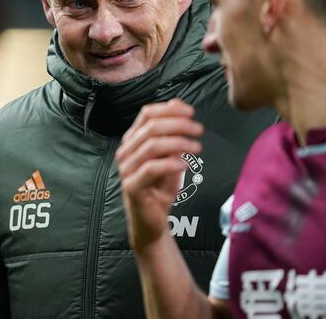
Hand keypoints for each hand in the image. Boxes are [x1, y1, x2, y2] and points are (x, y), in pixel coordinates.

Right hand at [116, 98, 203, 251]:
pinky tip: (185, 165)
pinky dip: (170, 163)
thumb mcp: (170, 155)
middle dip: (178, 125)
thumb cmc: (160, 187)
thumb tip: (178, 103)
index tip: (191, 113)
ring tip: (197, 147)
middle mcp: (126, 151)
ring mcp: (126, 169)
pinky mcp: (132, 186)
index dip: (169, 109)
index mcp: (132, 140)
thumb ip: (172, 132)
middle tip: (199, 130)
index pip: (147, 114)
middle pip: (151, 127)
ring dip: (178, 143)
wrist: (151, 221)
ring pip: (152, 145)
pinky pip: (151, 168)